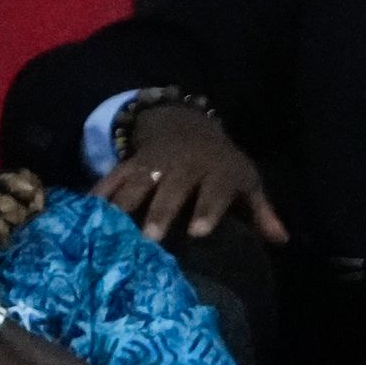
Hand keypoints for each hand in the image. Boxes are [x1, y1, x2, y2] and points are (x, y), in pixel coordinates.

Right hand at [94, 101, 286, 245]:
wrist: (185, 124)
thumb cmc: (222, 164)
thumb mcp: (246, 181)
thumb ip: (262, 211)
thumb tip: (282, 240)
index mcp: (215, 173)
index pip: (213, 193)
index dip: (206, 211)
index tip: (198, 232)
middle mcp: (181, 167)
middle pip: (170, 191)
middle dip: (160, 212)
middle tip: (151, 238)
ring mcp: (152, 165)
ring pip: (137, 184)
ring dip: (124, 206)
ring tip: (111, 230)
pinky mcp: (129, 164)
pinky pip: (112, 178)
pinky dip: (98, 193)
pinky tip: (84, 213)